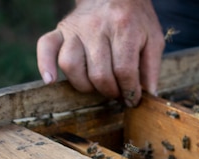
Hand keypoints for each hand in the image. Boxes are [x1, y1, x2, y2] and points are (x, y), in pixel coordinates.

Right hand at [36, 0, 164, 106]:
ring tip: (97, 85)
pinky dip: (45, 65)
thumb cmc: (136, 19)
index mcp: (123, 28)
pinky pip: (46, 47)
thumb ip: (152, 68)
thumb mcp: (153, 39)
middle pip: (99, 74)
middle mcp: (96, 27)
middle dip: (111, 91)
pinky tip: (51, 80)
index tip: (133, 98)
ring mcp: (76, 28)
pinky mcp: (61, 29)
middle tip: (118, 92)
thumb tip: (148, 95)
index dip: (130, 91)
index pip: (124, 71)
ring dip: (86, 85)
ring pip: (71, 66)